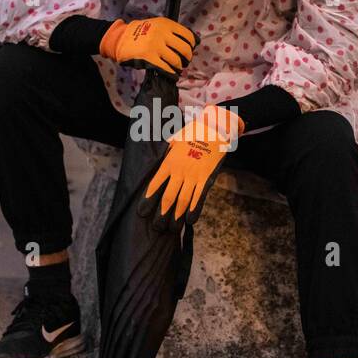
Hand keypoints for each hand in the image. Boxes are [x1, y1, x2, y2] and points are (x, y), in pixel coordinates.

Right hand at [98, 17, 196, 73]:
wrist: (120, 38)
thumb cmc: (140, 32)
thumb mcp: (156, 24)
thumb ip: (170, 31)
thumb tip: (187, 42)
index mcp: (166, 24)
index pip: (188, 36)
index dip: (192, 45)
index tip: (190, 49)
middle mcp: (163, 34)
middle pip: (185, 49)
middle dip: (187, 57)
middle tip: (185, 61)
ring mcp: (156, 47)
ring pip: (177, 60)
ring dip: (179, 66)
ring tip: (177, 68)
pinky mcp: (149, 58)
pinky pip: (166, 68)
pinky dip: (172, 73)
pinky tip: (172, 74)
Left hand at [141, 105, 244, 223]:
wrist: (215, 128)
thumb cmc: (193, 132)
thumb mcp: (175, 139)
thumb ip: (166, 152)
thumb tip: (157, 159)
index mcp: (169, 162)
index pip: (155, 184)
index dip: (148, 200)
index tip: (142, 212)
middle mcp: (180, 171)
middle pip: (168, 197)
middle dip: (161, 214)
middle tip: (156, 227)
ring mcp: (194, 176)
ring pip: (183, 201)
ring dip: (177, 216)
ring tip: (171, 228)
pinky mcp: (207, 178)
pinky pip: (200, 197)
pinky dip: (195, 210)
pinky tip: (190, 220)